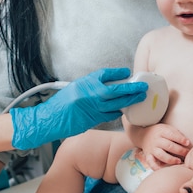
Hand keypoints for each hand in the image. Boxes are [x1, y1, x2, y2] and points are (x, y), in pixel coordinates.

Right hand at [11, 67, 146, 150]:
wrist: (50, 119)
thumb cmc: (61, 104)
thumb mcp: (74, 88)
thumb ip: (90, 86)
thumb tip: (108, 86)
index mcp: (84, 83)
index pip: (104, 74)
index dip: (117, 73)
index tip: (127, 72)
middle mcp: (88, 94)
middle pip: (115, 91)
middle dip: (131, 89)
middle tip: (142, 87)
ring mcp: (91, 108)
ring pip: (115, 104)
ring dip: (129, 102)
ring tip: (139, 98)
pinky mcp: (92, 120)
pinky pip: (109, 115)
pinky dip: (117, 112)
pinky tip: (123, 110)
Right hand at [139, 123, 189, 166]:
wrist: (143, 135)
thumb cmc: (160, 132)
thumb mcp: (167, 128)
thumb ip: (176, 134)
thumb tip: (188, 143)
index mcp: (161, 131)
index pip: (171, 134)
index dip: (180, 139)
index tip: (188, 143)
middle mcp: (156, 140)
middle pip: (168, 146)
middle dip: (179, 150)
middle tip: (187, 153)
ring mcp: (152, 148)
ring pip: (161, 155)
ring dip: (171, 159)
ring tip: (179, 161)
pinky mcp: (148, 156)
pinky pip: (151, 163)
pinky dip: (156, 167)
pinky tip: (164, 170)